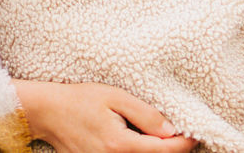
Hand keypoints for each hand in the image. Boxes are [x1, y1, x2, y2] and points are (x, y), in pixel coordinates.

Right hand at [13, 79, 196, 152]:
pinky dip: (139, 152)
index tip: (196, 135)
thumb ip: (145, 114)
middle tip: (185, 135)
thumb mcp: (115, 97)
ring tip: (165, 136)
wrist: (47, 112)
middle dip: (171, 149)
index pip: (163, 151)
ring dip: (155, 150)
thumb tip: (171, 130)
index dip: (184, 144)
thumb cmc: (78, 100)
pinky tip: (141, 140)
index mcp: (120, 145)